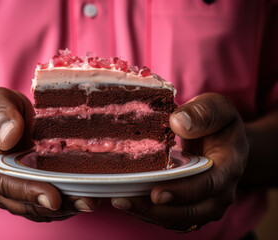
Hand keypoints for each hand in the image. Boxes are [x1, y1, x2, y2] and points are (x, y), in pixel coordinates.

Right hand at [0, 88, 98, 221]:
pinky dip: (63, 203)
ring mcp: (14, 188)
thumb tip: (10, 136)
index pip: (5, 183)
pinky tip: (83, 197)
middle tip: (85, 201)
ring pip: (37, 207)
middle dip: (56, 206)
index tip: (53, 197)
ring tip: (89, 201)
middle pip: (26, 203)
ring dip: (64, 208)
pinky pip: (44, 202)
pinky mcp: (28, 187)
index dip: (30, 192)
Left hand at [111, 93, 248, 230]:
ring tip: (120, 201)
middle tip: (125, 200)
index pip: (208, 185)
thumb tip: (178, 123)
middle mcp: (221, 192)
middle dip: (156, 210)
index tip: (156, 193)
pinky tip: (128, 202)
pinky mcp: (190, 207)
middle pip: (190, 211)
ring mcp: (206, 203)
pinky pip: (171, 217)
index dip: (182, 192)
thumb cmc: (217, 122)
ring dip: (148, 214)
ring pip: (178, 219)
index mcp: (229, 166)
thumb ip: (203, 113)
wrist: (222, 140)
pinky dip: (149, 213)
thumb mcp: (216, 108)